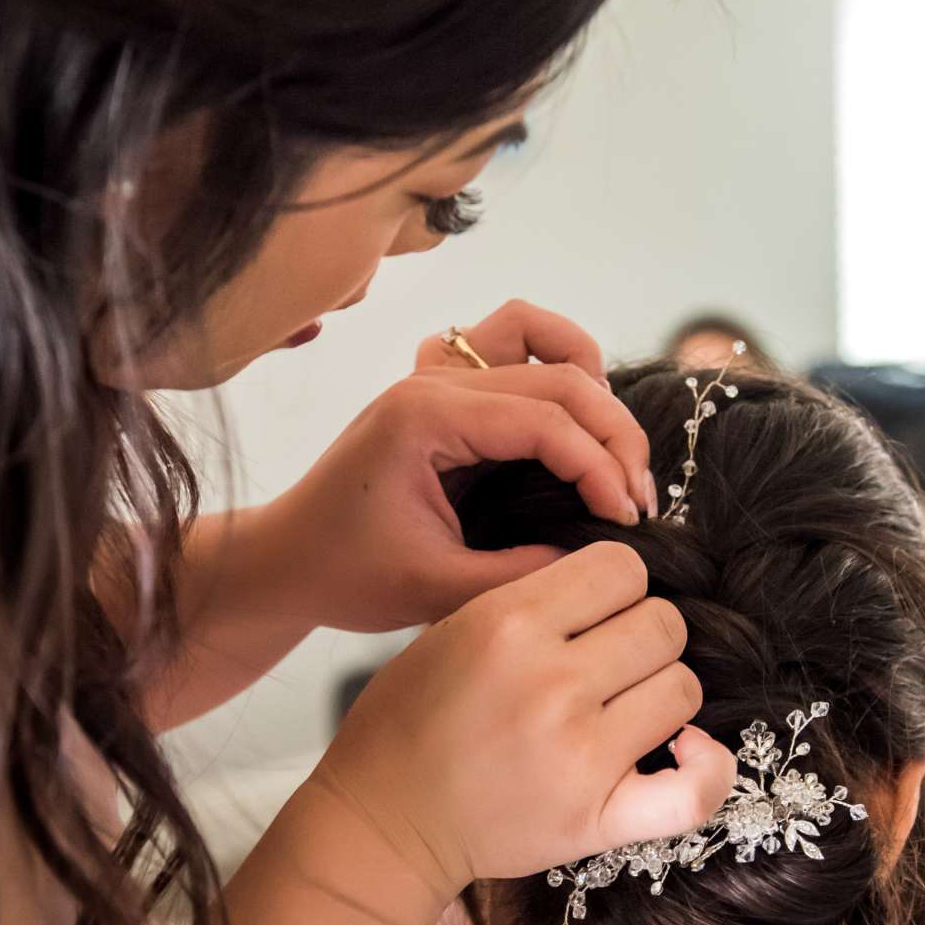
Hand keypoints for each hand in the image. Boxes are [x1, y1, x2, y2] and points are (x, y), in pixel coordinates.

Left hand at [268, 301, 657, 633]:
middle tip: (639, 501)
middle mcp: (432, 379)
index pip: (547, 420)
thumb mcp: (436, 591)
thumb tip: (600, 559)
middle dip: (615, 436)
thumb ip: (521, 575)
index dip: (602, 469)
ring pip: (538, 333)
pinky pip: (509, 341)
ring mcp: (435, 374)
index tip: (629, 521)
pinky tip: (571, 421)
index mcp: (425, 415)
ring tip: (612, 449)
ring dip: (589, 379)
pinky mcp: (441, 388)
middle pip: (560, 376)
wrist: (285, 562)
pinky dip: (553, 363)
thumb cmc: (345, 574)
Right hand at [312, 540, 736, 908]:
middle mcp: (551, 683)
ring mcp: (581, 754)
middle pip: (663, 623)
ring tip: (623, 709)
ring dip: (660, 692)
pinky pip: (695, 788)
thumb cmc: (410, 721)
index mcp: (509, 623)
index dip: (616, 587)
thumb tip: (617, 583)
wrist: (382, 820)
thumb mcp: (449, 628)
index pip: (624, 568)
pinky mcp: (599, 816)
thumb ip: (529, 597)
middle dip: (639, 635)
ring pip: (683, 687)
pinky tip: (685, 751)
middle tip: (605, 664)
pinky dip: (706, 767)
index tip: (595, 613)